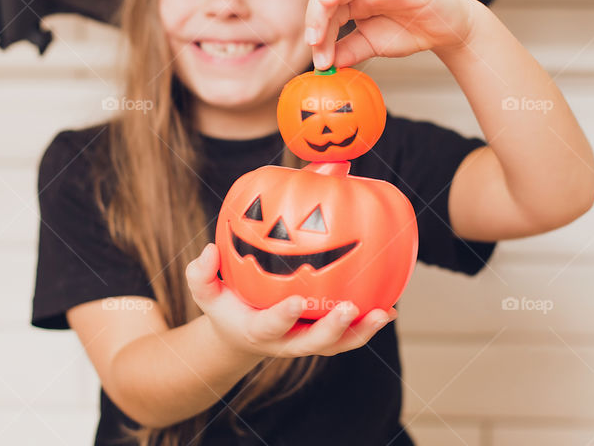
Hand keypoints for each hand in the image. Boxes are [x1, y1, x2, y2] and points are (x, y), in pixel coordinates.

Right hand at [186, 243, 396, 357]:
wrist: (243, 333)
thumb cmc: (227, 306)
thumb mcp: (206, 292)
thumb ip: (201, 274)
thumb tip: (207, 249)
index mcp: (259, 331)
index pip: (272, 326)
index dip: (284, 316)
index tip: (296, 301)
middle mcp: (288, 342)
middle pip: (314, 343)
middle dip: (333, 330)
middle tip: (348, 309)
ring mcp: (309, 341)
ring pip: (339, 344)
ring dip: (362, 330)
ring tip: (385, 313)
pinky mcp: (324, 337)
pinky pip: (350, 334)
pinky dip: (370, 323)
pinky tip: (392, 307)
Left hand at [304, 0, 478, 69]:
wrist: (444, 31)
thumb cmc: (407, 31)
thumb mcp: (371, 45)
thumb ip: (348, 51)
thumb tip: (324, 65)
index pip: (324, 7)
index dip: (316, 30)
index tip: (319, 60)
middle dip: (318, 11)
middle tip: (316, 38)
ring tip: (328, 2)